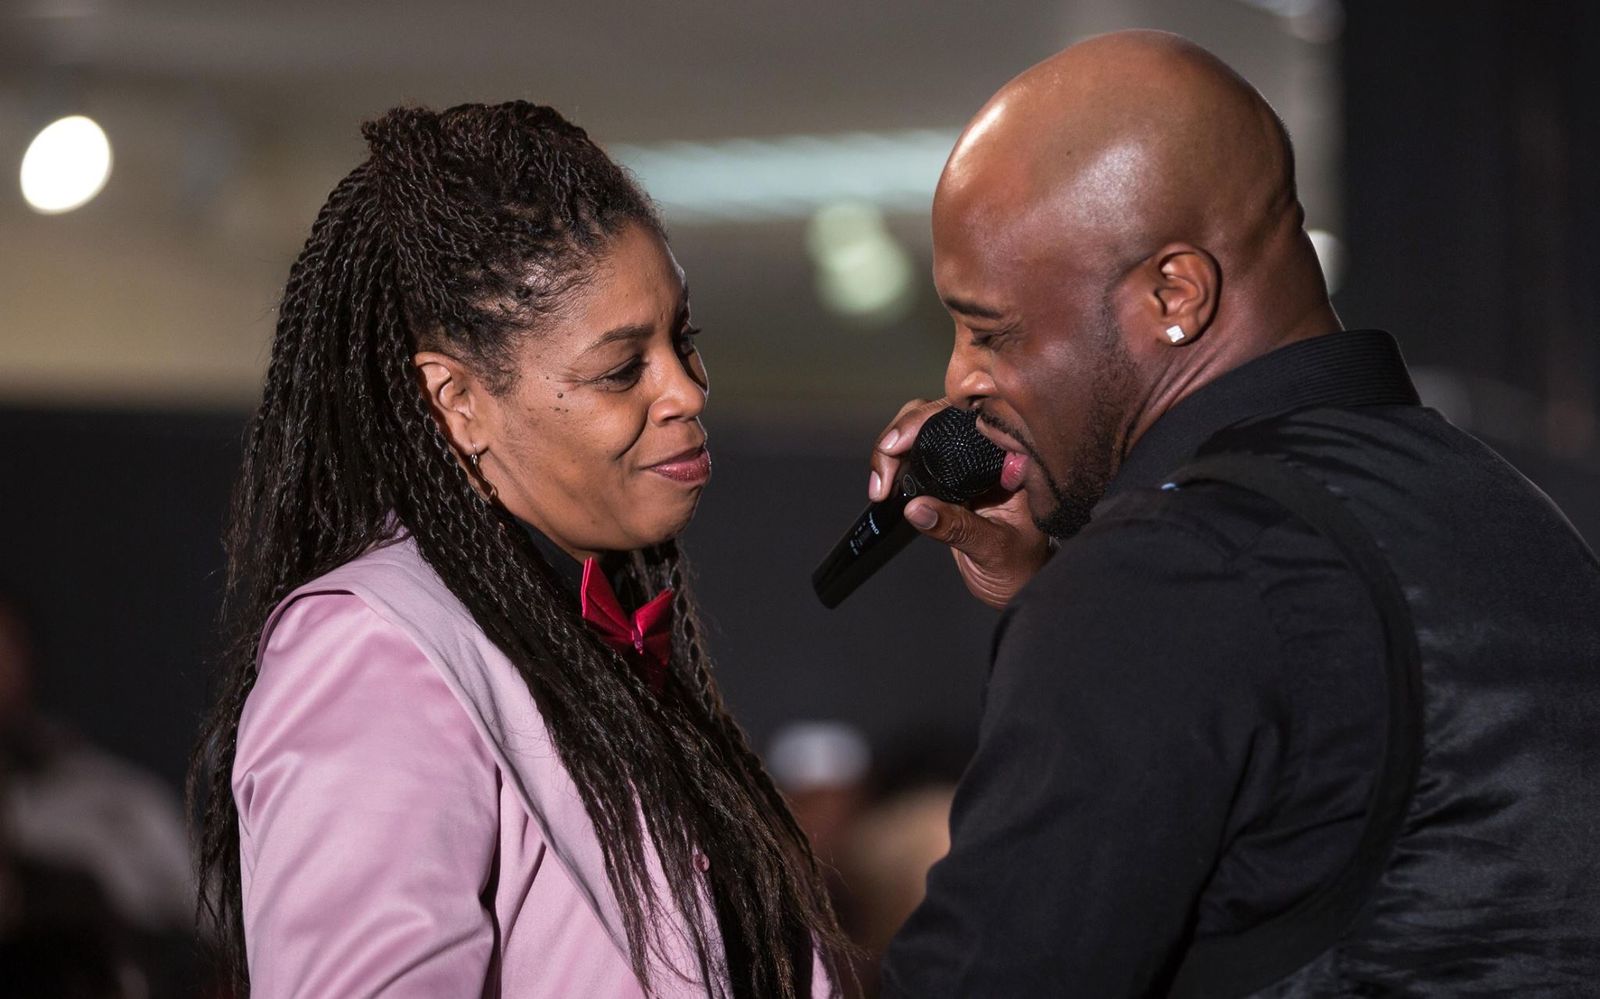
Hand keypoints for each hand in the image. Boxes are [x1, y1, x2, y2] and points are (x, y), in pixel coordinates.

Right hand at [869, 399, 1052, 608]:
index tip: (898, 445)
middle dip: (900, 434)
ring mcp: (966, 460)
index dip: (926, 421)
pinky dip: (894, 463)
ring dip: (892, 449)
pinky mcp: (948, 474)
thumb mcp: (993, 549)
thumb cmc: (1021, 567)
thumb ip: (956, 527)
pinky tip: (884, 485)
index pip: (966, 417)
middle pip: (937, 414)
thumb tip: (916, 508)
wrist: (1018, 583)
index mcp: (1010, 456)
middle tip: (883, 474)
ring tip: (880, 485)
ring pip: (921, 429)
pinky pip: (916, 453)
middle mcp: (988, 450)